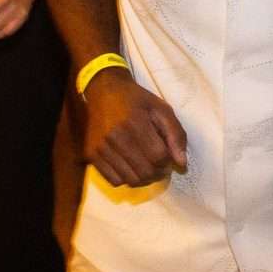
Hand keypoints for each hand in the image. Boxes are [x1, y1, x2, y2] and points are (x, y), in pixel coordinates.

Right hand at [82, 67, 188, 186]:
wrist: (104, 91)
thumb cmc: (137, 100)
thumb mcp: (162, 109)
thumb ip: (176, 135)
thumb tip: (181, 163)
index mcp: (135, 122)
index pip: (158, 156)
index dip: (169, 161)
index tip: (168, 156)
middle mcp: (115, 136)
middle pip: (145, 172)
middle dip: (158, 172)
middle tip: (160, 164)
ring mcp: (101, 147)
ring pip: (131, 180)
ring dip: (144, 178)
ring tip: (147, 166)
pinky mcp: (91, 154)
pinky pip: (114, 180)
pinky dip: (127, 178)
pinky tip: (130, 166)